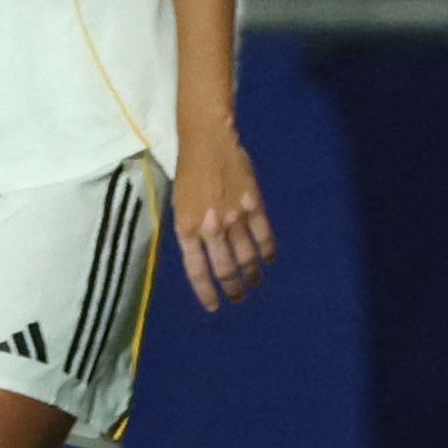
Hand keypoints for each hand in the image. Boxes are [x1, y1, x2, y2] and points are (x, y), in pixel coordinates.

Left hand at [171, 133, 276, 311]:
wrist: (207, 141)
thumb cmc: (188, 172)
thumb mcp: (179, 205)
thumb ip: (191, 230)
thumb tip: (204, 253)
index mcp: (187, 228)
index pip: (197, 271)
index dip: (206, 293)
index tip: (214, 306)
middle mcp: (211, 227)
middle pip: (225, 268)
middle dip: (233, 288)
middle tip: (238, 297)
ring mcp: (235, 217)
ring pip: (246, 256)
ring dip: (251, 273)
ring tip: (254, 282)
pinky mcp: (254, 204)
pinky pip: (263, 235)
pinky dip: (267, 251)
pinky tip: (268, 259)